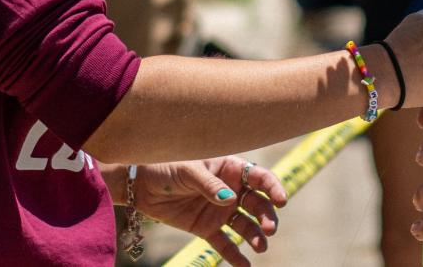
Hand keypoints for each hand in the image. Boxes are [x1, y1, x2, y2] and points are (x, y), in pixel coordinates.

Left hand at [131, 157, 286, 266]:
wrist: (141, 185)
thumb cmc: (167, 166)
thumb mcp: (189, 170)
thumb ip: (209, 186)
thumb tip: (229, 200)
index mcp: (230, 169)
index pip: (258, 178)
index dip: (273, 188)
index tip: (281, 200)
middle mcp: (230, 190)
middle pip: (257, 204)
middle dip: (267, 216)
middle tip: (270, 229)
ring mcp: (220, 211)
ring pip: (245, 225)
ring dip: (256, 236)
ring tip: (261, 247)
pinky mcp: (207, 228)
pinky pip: (225, 243)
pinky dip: (235, 255)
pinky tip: (245, 266)